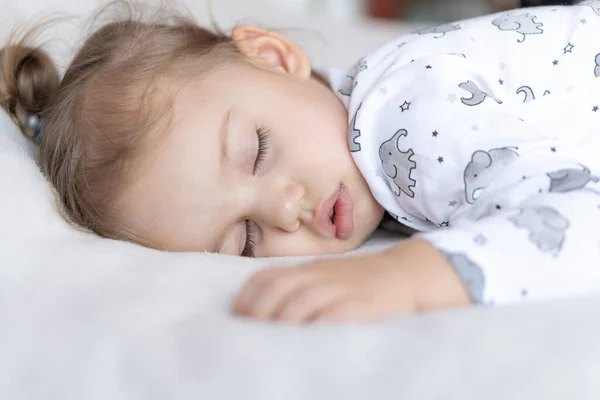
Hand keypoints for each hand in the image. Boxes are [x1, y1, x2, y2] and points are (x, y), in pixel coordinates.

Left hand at [232, 239, 471, 322]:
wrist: (406, 273)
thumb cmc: (359, 282)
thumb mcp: (324, 277)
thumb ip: (296, 289)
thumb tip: (262, 314)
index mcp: (306, 269)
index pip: (264, 279)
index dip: (246, 300)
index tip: (237, 321)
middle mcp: (319, 276)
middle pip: (277, 291)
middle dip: (256, 315)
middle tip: (248, 339)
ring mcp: (341, 289)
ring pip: (300, 303)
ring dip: (279, 325)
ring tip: (269, 347)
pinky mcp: (362, 305)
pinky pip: (333, 314)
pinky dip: (314, 327)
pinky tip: (305, 343)